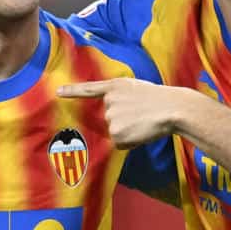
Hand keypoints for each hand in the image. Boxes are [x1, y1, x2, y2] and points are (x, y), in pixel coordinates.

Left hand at [57, 78, 193, 147]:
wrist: (172, 108)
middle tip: (143, 116)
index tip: (58, 92)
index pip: (89, 89)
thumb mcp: (138, 89)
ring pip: (116, 131)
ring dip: (129, 132)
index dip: (73, 91)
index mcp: (115, 86)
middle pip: (110, 118)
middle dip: (124, 121)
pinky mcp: (116, 132)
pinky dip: (132, 141)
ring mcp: (111, 117)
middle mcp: (109, 101)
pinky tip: (143, 132)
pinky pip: (121, 142)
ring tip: (145, 123)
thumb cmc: (162, 99)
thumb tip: (116, 120)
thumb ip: (123, 98)